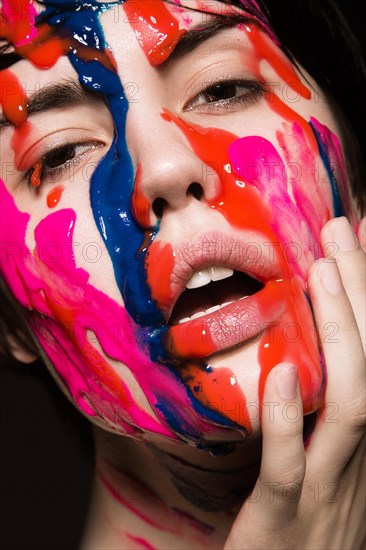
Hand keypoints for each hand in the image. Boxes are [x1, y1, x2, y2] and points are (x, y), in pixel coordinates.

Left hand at [224, 216, 365, 549]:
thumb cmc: (298, 526)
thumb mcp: (319, 466)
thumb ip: (317, 415)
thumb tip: (301, 359)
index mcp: (362, 443)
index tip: (360, 241)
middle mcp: (360, 460)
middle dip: (364, 295)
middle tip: (343, 231)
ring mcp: (327, 489)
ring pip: (353, 406)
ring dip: (343, 335)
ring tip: (323, 272)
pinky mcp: (283, 518)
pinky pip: (289, 466)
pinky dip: (287, 418)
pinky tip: (283, 371)